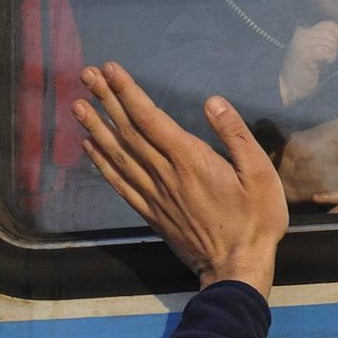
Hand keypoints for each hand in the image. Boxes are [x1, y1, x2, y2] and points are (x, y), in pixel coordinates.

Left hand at [72, 62, 287, 295]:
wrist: (236, 267)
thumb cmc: (255, 218)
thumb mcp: (259, 172)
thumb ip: (235, 135)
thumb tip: (212, 101)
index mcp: (190, 160)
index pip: (151, 118)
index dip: (128, 92)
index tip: (110, 70)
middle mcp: (165, 174)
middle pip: (128, 132)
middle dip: (107, 100)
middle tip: (86, 75)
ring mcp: (154, 195)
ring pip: (118, 155)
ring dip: (97, 127)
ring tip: (78, 104)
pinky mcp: (151, 212)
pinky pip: (120, 183)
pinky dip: (101, 163)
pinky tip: (91, 148)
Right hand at [280, 21, 337, 104]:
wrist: (289, 87)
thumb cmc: (305, 71)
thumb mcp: (315, 51)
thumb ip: (324, 41)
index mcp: (304, 32)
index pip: (329, 25)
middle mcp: (302, 35)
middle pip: (331, 33)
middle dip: (337, 46)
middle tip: (332, 57)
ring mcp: (302, 44)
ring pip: (330, 42)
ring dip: (333, 53)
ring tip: (327, 62)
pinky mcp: (304, 55)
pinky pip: (326, 52)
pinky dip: (330, 58)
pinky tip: (325, 64)